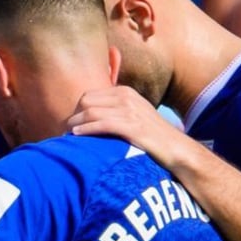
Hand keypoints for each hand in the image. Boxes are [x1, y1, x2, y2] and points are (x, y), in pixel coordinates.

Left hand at [66, 86, 187, 168]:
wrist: (175, 148)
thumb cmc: (151, 136)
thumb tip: (90, 116)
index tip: (69, 125)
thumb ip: (115, 110)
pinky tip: (77, 136)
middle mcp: (127, 97)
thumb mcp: (134, 114)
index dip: (76, 111)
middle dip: (73, 117)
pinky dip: (86, 129)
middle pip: (86, 102)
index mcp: (125, 92)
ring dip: (75, 125)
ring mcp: (130, 111)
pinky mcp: (132, 126)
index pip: (88, 96)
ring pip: (91, 113)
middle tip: (65, 132)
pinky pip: (101, 124)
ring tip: (67, 137)